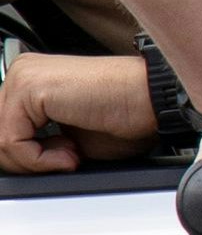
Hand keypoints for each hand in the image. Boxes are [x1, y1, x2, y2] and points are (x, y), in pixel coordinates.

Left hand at [0, 48, 159, 174]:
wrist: (154, 101)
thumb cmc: (127, 115)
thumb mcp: (68, 137)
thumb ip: (38, 143)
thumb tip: (20, 160)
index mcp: (32, 80)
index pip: (3, 128)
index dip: (29, 155)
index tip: (63, 158)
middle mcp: (23, 72)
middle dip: (28, 160)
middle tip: (68, 160)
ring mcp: (23, 76)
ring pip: (0, 141)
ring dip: (36, 162)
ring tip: (72, 156)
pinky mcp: (29, 88)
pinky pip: (11, 141)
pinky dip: (39, 160)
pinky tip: (70, 153)